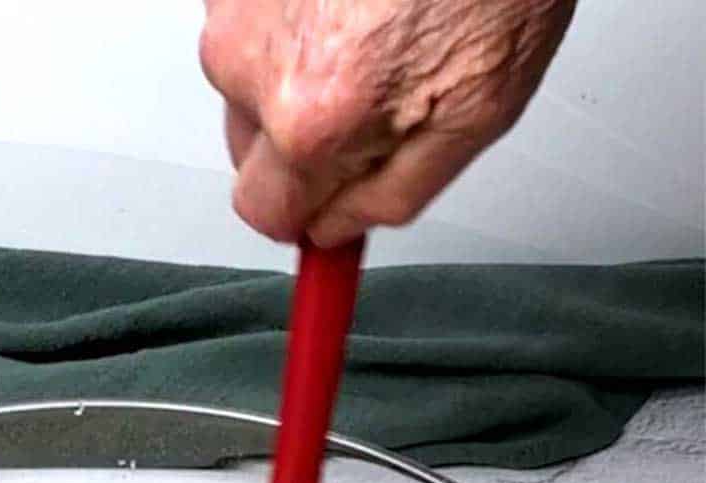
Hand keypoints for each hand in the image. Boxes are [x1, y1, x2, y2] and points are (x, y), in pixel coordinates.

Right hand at [200, 0, 576, 244]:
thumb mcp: (478, 112)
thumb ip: (395, 195)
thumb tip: (338, 230)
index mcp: (309, 122)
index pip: (264, 213)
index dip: (304, 210)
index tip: (321, 211)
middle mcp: (251, 61)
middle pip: (249, 144)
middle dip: (303, 134)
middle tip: (378, 88)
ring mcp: (235, 1)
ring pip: (250, 72)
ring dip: (300, 63)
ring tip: (377, 17)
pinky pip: (255, 14)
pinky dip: (298, 10)